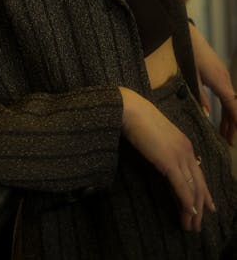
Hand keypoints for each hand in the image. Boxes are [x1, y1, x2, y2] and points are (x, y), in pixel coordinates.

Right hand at [119, 87, 215, 230]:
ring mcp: (180, 156)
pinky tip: (188, 214)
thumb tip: (164, 162)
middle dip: (201, 206)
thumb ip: (164, 149)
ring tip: (191, 226)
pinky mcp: (169, 162)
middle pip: (199, 184)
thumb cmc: (138, 120)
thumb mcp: (156, 136)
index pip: (198, 173)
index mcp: (184, 144)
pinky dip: (187, 202)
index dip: (203, 192)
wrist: (130, 110)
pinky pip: (182, 187)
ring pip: (193, 189)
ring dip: (193, 210)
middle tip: (198, 225)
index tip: (207, 207)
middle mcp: (187, 151)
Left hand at [189, 24, 236, 144]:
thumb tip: (207, 114)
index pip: (234, 106)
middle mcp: (226, 80)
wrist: (190, 35)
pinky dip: (226, 108)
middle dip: (233, 125)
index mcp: (220, 82)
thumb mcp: (192, 76)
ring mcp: (224, 77)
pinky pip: (227, 95)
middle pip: (233, 107)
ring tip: (225, 134)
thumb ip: (199, 96)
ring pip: (231, 102)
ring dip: (229, 118)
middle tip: (228, 142)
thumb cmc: (190, 54)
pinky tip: (222, 117)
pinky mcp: (220, 75)